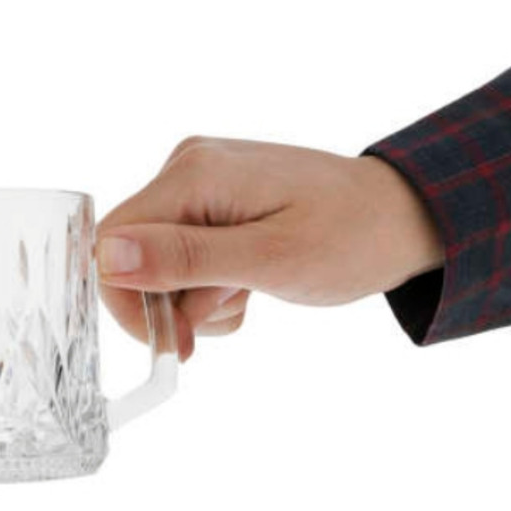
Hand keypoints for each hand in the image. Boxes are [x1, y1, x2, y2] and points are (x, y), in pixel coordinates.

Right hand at [97, 136, 443, 359]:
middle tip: (229, 314)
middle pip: (133, 255)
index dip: (129, 300)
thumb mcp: (272, 259)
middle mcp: (188, 169)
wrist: (400, 216)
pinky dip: (210, 286)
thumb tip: (110, 257)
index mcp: (195, 174)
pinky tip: (248, 284)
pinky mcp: (213, 202)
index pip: (112, 241)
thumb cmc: (352, 236)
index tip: (175, 341)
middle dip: (173, 303)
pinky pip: (184, 256)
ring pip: (159, 263)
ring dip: (198, 299)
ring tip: (249, 293)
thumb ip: (187, 258)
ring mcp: (200, 183)